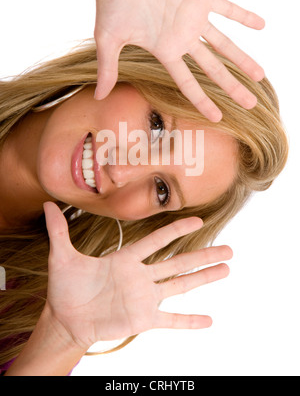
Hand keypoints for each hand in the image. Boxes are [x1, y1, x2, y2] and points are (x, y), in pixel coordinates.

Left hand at [44, 202, 232, 348]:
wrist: (64, 319)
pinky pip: (170, 321)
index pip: (157, 241)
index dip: (176, 229)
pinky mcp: (142, 320)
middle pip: (178, 262)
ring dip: (204, 279)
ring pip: (180, 286)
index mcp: (126, 259)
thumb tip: (47, 203)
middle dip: (203, 255)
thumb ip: (59, 231)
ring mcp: (144, 298)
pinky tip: (209, 320)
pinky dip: (189, 321)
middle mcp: (140, 276)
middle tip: (229, 249)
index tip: (198, 219)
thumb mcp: (61, 257)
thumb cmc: (65, 288)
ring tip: (226, 270)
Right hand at [92, 0, 264, 121]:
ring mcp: (193, 18)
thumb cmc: (111, 3)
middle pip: (213, 69)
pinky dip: (243, 15)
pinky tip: (261, 25)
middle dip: (232, 87)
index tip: (218, 117)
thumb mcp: (108, 40)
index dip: (203, 101)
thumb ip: (108, 68)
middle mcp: (183, 39)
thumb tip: (98, 97)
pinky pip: (227, 8)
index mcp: (165, 51)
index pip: (188, 83)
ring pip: (224, 43)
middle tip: (251, 105)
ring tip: (261, 76)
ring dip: (243, 58)